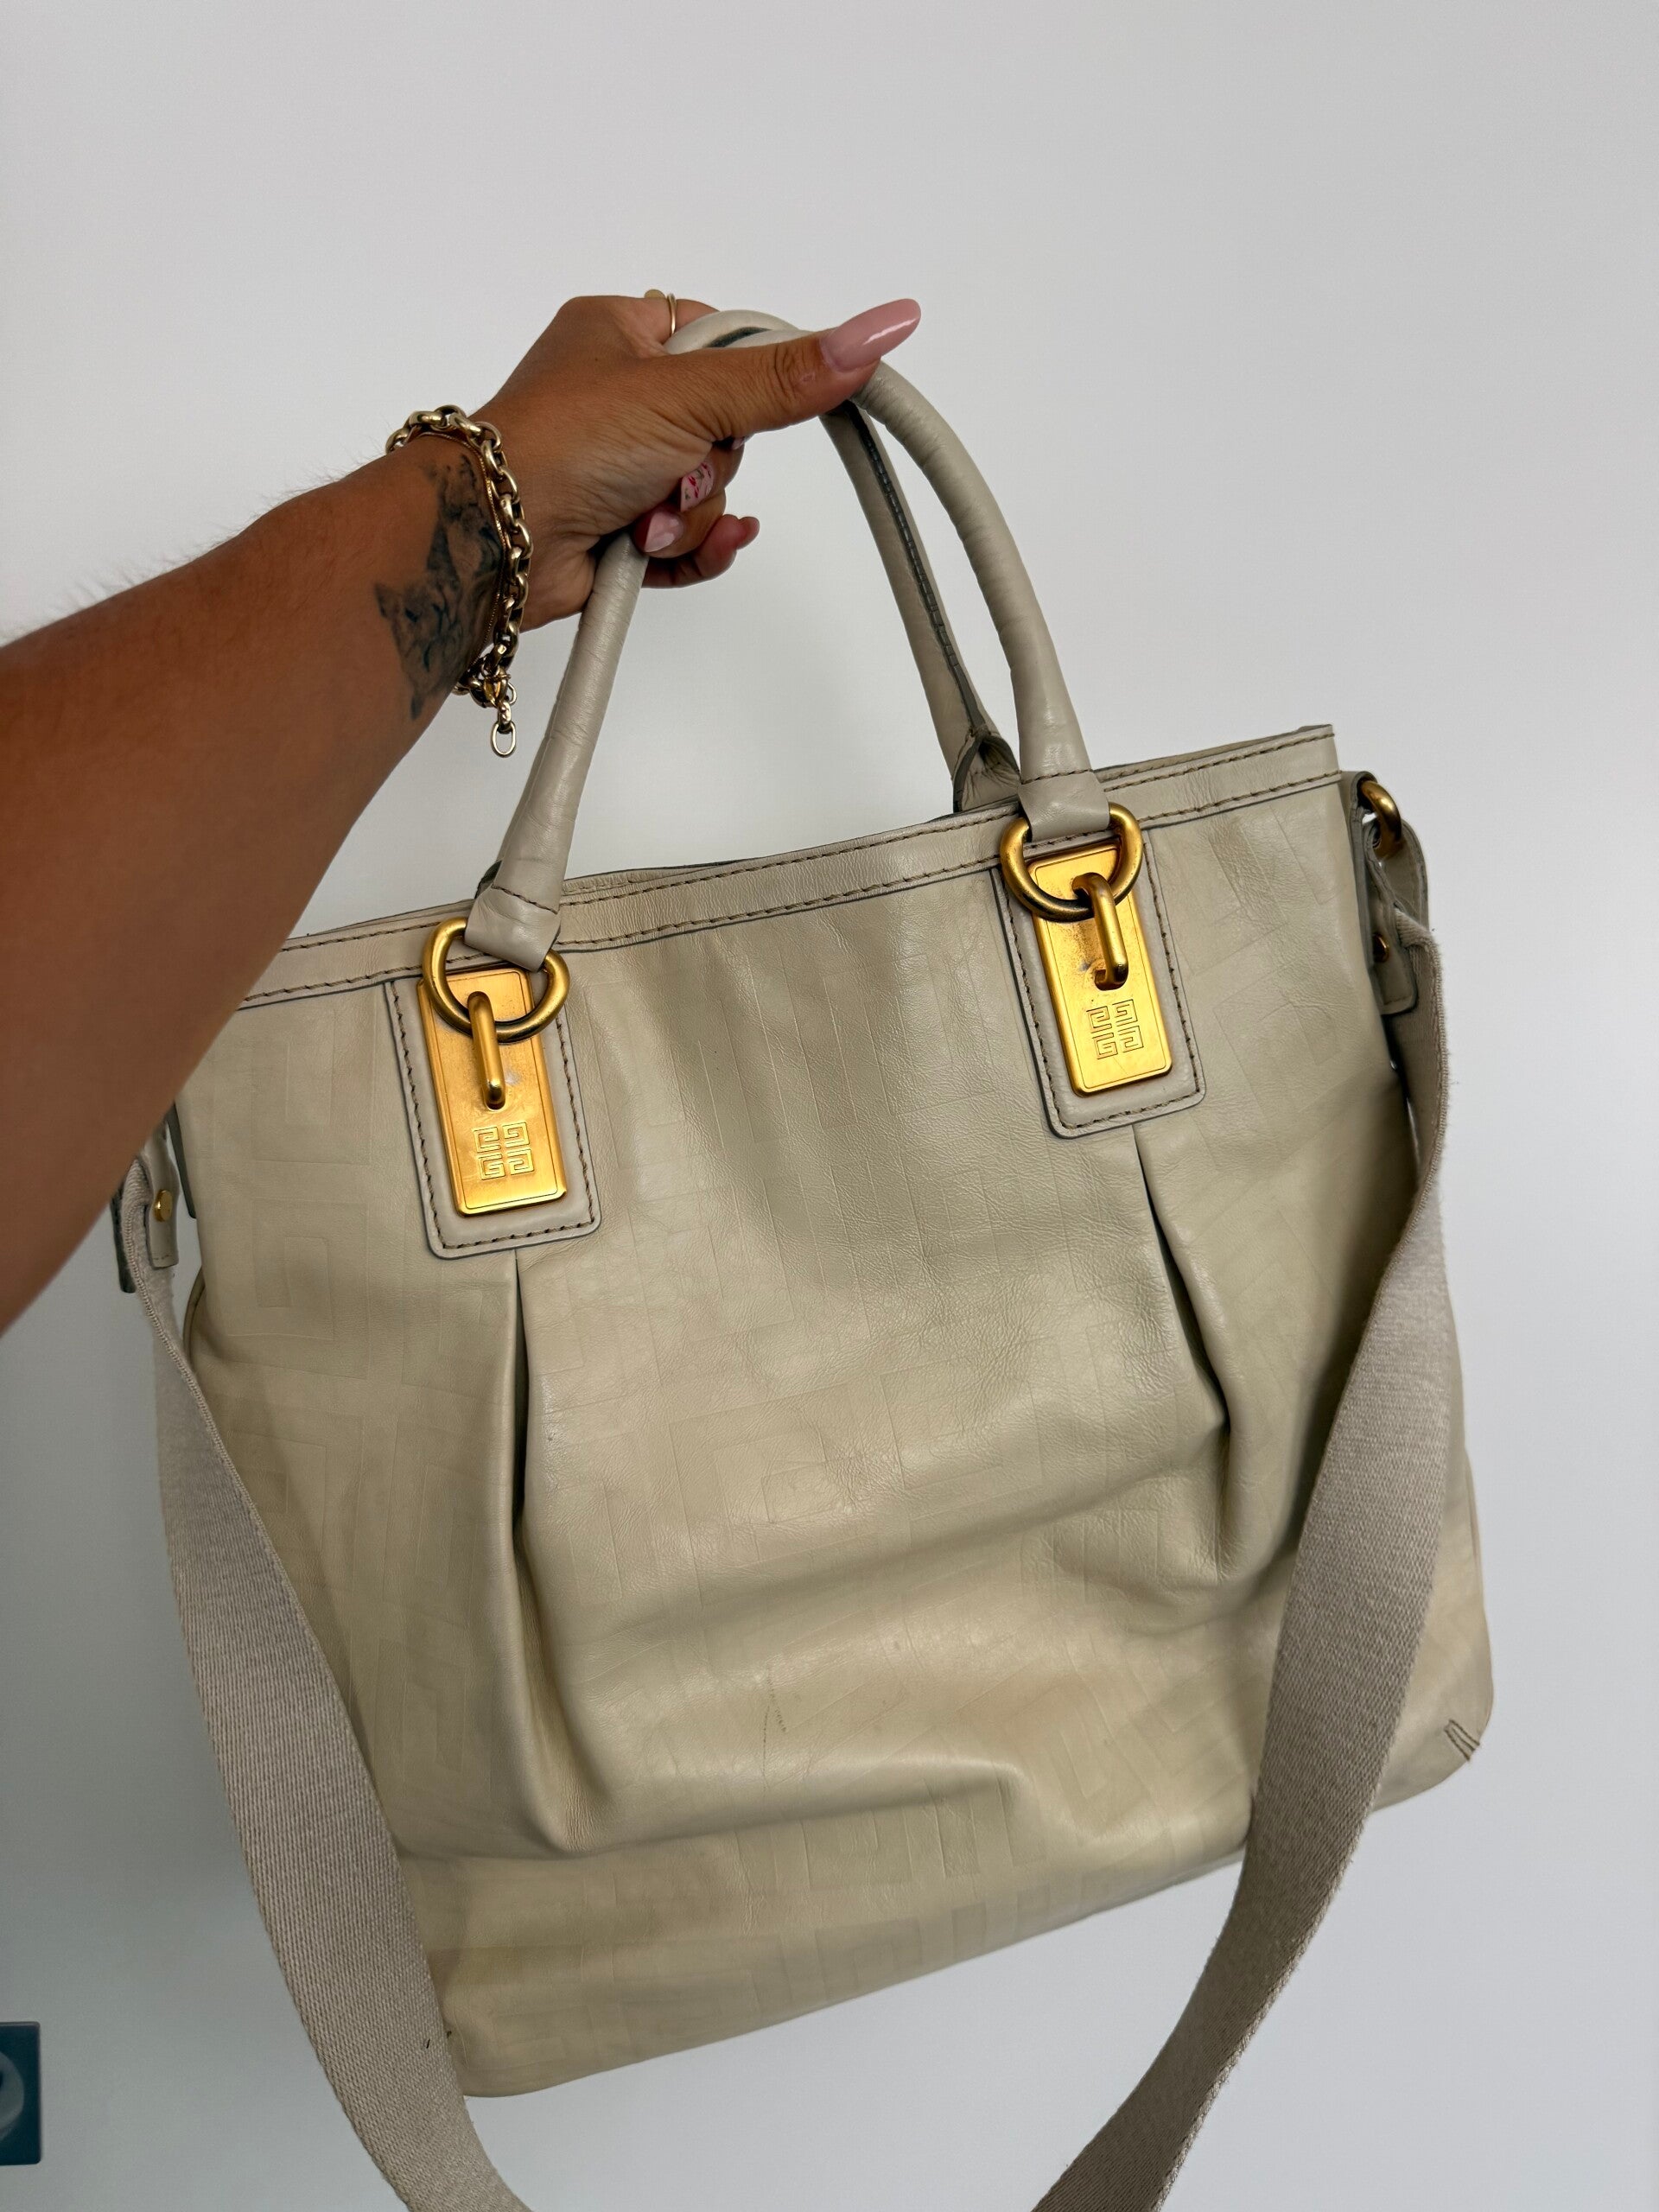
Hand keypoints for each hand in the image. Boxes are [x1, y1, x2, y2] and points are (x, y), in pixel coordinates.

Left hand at [478, 294, 920, 624]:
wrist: (494, 541)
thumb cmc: (562, 443)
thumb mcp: (692, 392)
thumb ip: (788, 375)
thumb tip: (884, 326)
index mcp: (622, 333)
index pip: (725, 343)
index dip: (750, 381)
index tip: (756, 404)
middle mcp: (618, 397)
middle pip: (726, 430)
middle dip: (709, 466)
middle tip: (672, 471)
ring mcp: (617, 468)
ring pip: (709, 495)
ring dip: (689, 518)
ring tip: (642, 519)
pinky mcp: (617, 533)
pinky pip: (689, 545)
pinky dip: (688, 552)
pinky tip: (672, 551)